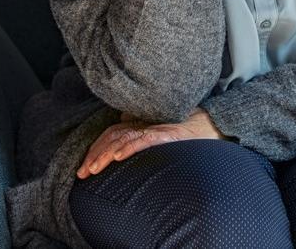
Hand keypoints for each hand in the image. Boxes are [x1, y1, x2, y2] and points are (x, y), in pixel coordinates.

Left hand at [76, 107, 222, 178]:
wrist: (213, 125)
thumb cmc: (188, 133)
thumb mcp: (160, 134)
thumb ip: (142, 135)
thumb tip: (123, 141)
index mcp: (141, 124)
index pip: (112, 133)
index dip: (96, 149)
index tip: (85, 167)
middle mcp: (145, 123)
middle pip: (112, 136)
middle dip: (94, 155)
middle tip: (83, 173)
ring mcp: (156, 128)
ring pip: (124, 138)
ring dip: (106, 154)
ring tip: (94, 168)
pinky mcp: (167, 134)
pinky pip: (144, 139)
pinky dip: (130, 148)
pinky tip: (119, 157)